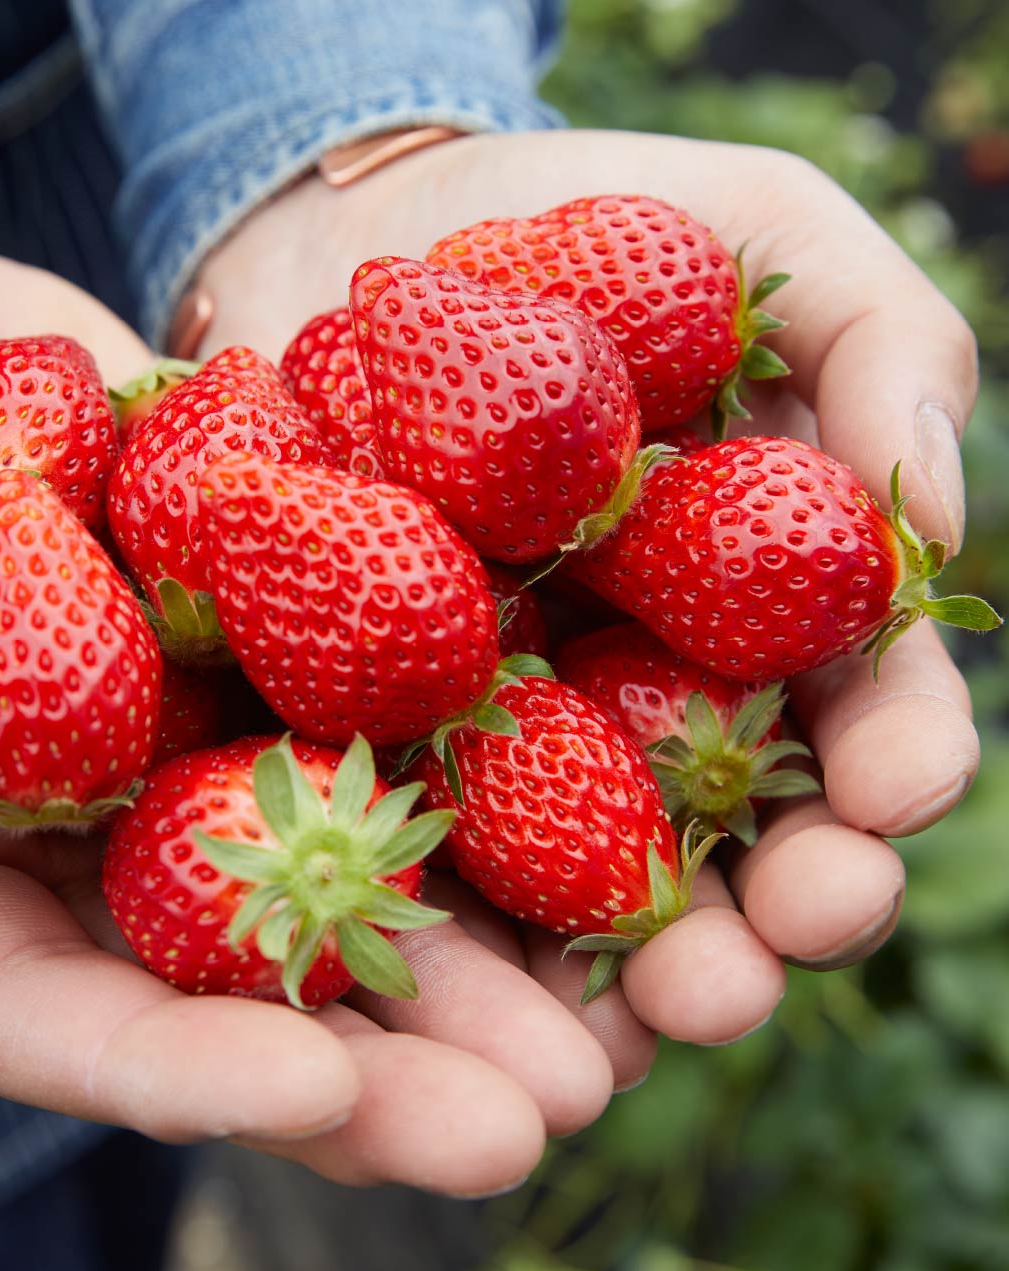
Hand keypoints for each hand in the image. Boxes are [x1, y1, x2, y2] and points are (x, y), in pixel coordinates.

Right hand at [0, 226, 593, 1199]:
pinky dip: (496, 761)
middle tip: (549, 1110)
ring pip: (354, 875)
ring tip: (634, 1004)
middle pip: (252, 985)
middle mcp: (100, 835)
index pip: (62, 1014)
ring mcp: (201, 740)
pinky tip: (622, 802)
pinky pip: (389, 713)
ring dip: (490, 945)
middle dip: (397, 1060)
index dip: (183, 1068)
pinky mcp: (278, 640)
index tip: (320, 1090)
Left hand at [193, 130, 980, 1170]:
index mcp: (763, 591)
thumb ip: (880, 348)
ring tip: (629, 1028)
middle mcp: (655, 682)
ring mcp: (522, 719)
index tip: (887, 799)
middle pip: (736, 828)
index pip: (860, 700)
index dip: (892, 757)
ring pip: (589, 874)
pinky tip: (448, 987)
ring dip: (615, 967)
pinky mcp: (388, 724)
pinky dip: (444, 918)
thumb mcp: (757, 231)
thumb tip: (929, 514)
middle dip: (760, 914)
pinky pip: (420, 836)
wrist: (364, 246)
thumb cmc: (573, 220)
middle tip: (745, 973)